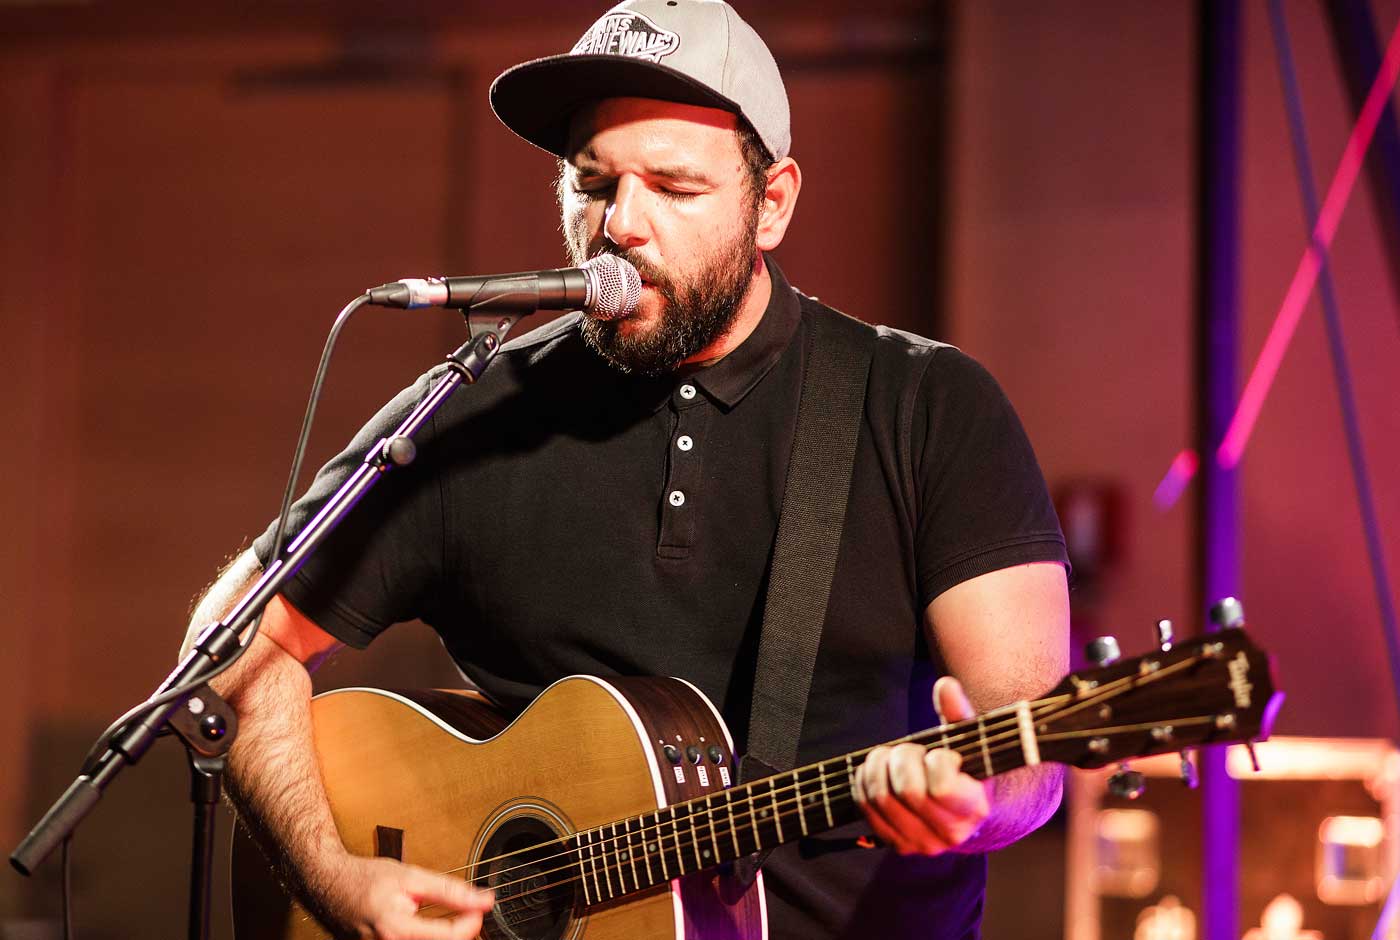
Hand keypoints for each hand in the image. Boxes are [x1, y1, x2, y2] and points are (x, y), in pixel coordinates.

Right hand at [315, 853, 493, 939]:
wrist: (328, 884)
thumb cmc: (365, 879)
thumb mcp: (411, 876)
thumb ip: (449, 891)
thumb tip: (483, 900)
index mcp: (395, 930)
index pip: (449, 938)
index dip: (471, 923)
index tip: (480, 909)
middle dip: (459, 934)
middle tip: (467, 916)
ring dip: (443, 937)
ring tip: (449, 923)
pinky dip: (426, 938)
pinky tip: (428, 931)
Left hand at [852, 676, 991, 854]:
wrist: (968, 814)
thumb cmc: (968, 769)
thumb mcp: (970, 740)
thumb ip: (958, 713)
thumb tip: (945, 685)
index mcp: (974, 808)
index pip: (942, 787)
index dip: (935, 761)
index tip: (940, 753)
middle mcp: (949, 834)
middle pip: (906, 790)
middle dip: (902, 758)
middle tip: (909, 749)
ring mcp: (921, 843)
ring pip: (881, 797)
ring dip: (878, 766)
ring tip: (891, 756)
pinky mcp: (896, 843)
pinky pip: (864, 808)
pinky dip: (864, 781)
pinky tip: (878, 771)